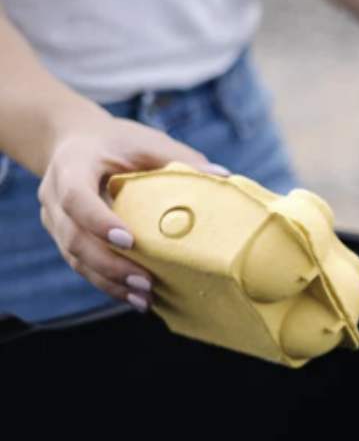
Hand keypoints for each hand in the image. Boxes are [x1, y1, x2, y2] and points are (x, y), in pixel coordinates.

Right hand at [37, 115, 227, 310]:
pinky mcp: (64, 237)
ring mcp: (54, 219)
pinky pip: (81, 265)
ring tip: (144, 299)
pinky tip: (134, 298)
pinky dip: (107, 283)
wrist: (76, 141)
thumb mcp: (146, 141)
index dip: (99, 221)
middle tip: (146, 282)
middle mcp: (53, 195)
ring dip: (109, 282)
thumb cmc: (119, 142)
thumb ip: (179, 158)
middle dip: (109, 265)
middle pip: (73, 237)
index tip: (129, 240)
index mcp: (73, 165)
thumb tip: (223, 176)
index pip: (76, 197)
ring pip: (75, 258)